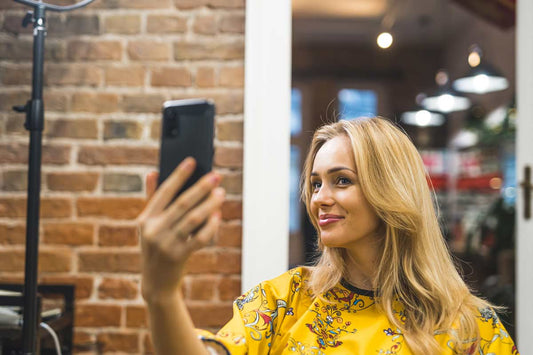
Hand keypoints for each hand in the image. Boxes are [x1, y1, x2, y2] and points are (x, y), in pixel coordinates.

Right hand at [138, 158, 224, 300]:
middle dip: (200, 187)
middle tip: (216, 176)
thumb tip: (153, 172)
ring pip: (193, 219)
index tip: (192, 161)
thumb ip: (152, 198)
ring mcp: (166, 245)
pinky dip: (210, 225)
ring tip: (221, 193)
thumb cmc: (156, 246)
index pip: (164, 192)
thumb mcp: (149, 225)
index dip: (178, 175)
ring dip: (209, 204)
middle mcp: (154, 231)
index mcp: (145, 219)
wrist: (156, 282)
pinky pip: (199, 238)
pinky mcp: (179, 256)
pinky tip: (218, 214)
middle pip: (182, 204)